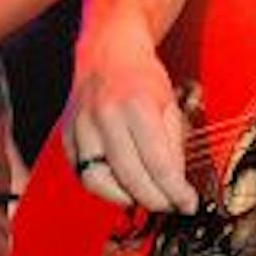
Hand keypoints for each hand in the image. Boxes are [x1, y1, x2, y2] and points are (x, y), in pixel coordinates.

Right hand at [62, 7, 199, 212]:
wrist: (108, 50)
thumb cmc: (142, 77)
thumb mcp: (170, 104)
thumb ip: (173, 145)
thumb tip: (177, 185)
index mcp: (137, 105)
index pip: (158, 163)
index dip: (175, 191)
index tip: (188, 204)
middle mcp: (105, 116)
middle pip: (129, 176)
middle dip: (154, 199)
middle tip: (170, 205)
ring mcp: (81, 126)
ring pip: (98, 181)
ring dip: (125, 198)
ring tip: (145, 197)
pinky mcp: (67, 135)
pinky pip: (82, 173)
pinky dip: (102, 187)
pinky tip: (121, 186)